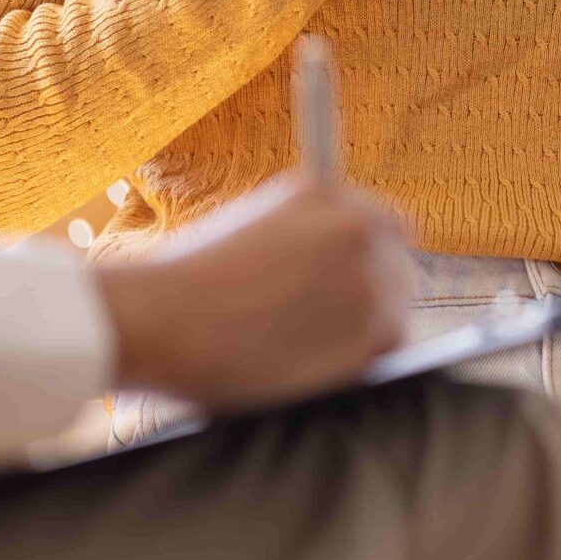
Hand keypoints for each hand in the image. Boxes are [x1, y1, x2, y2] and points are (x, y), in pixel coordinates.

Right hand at [92, 175, 415, 411]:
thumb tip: (330, 271)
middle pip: (398, 269)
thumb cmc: (184, 280)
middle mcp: (353, 227)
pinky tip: (310, 368)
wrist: (162, 317)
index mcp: (321, 191)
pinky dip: (356, 366)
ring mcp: (366, 280)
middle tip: (330, 330)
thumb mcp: (249, 228)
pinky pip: (382, 355)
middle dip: (371, 298)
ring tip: (306, 351)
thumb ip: (302, 237)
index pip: (386, 224)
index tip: (356, 283)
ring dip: (363, 335)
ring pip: (394, 316)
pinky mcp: (367, 336)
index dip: (371, 257)